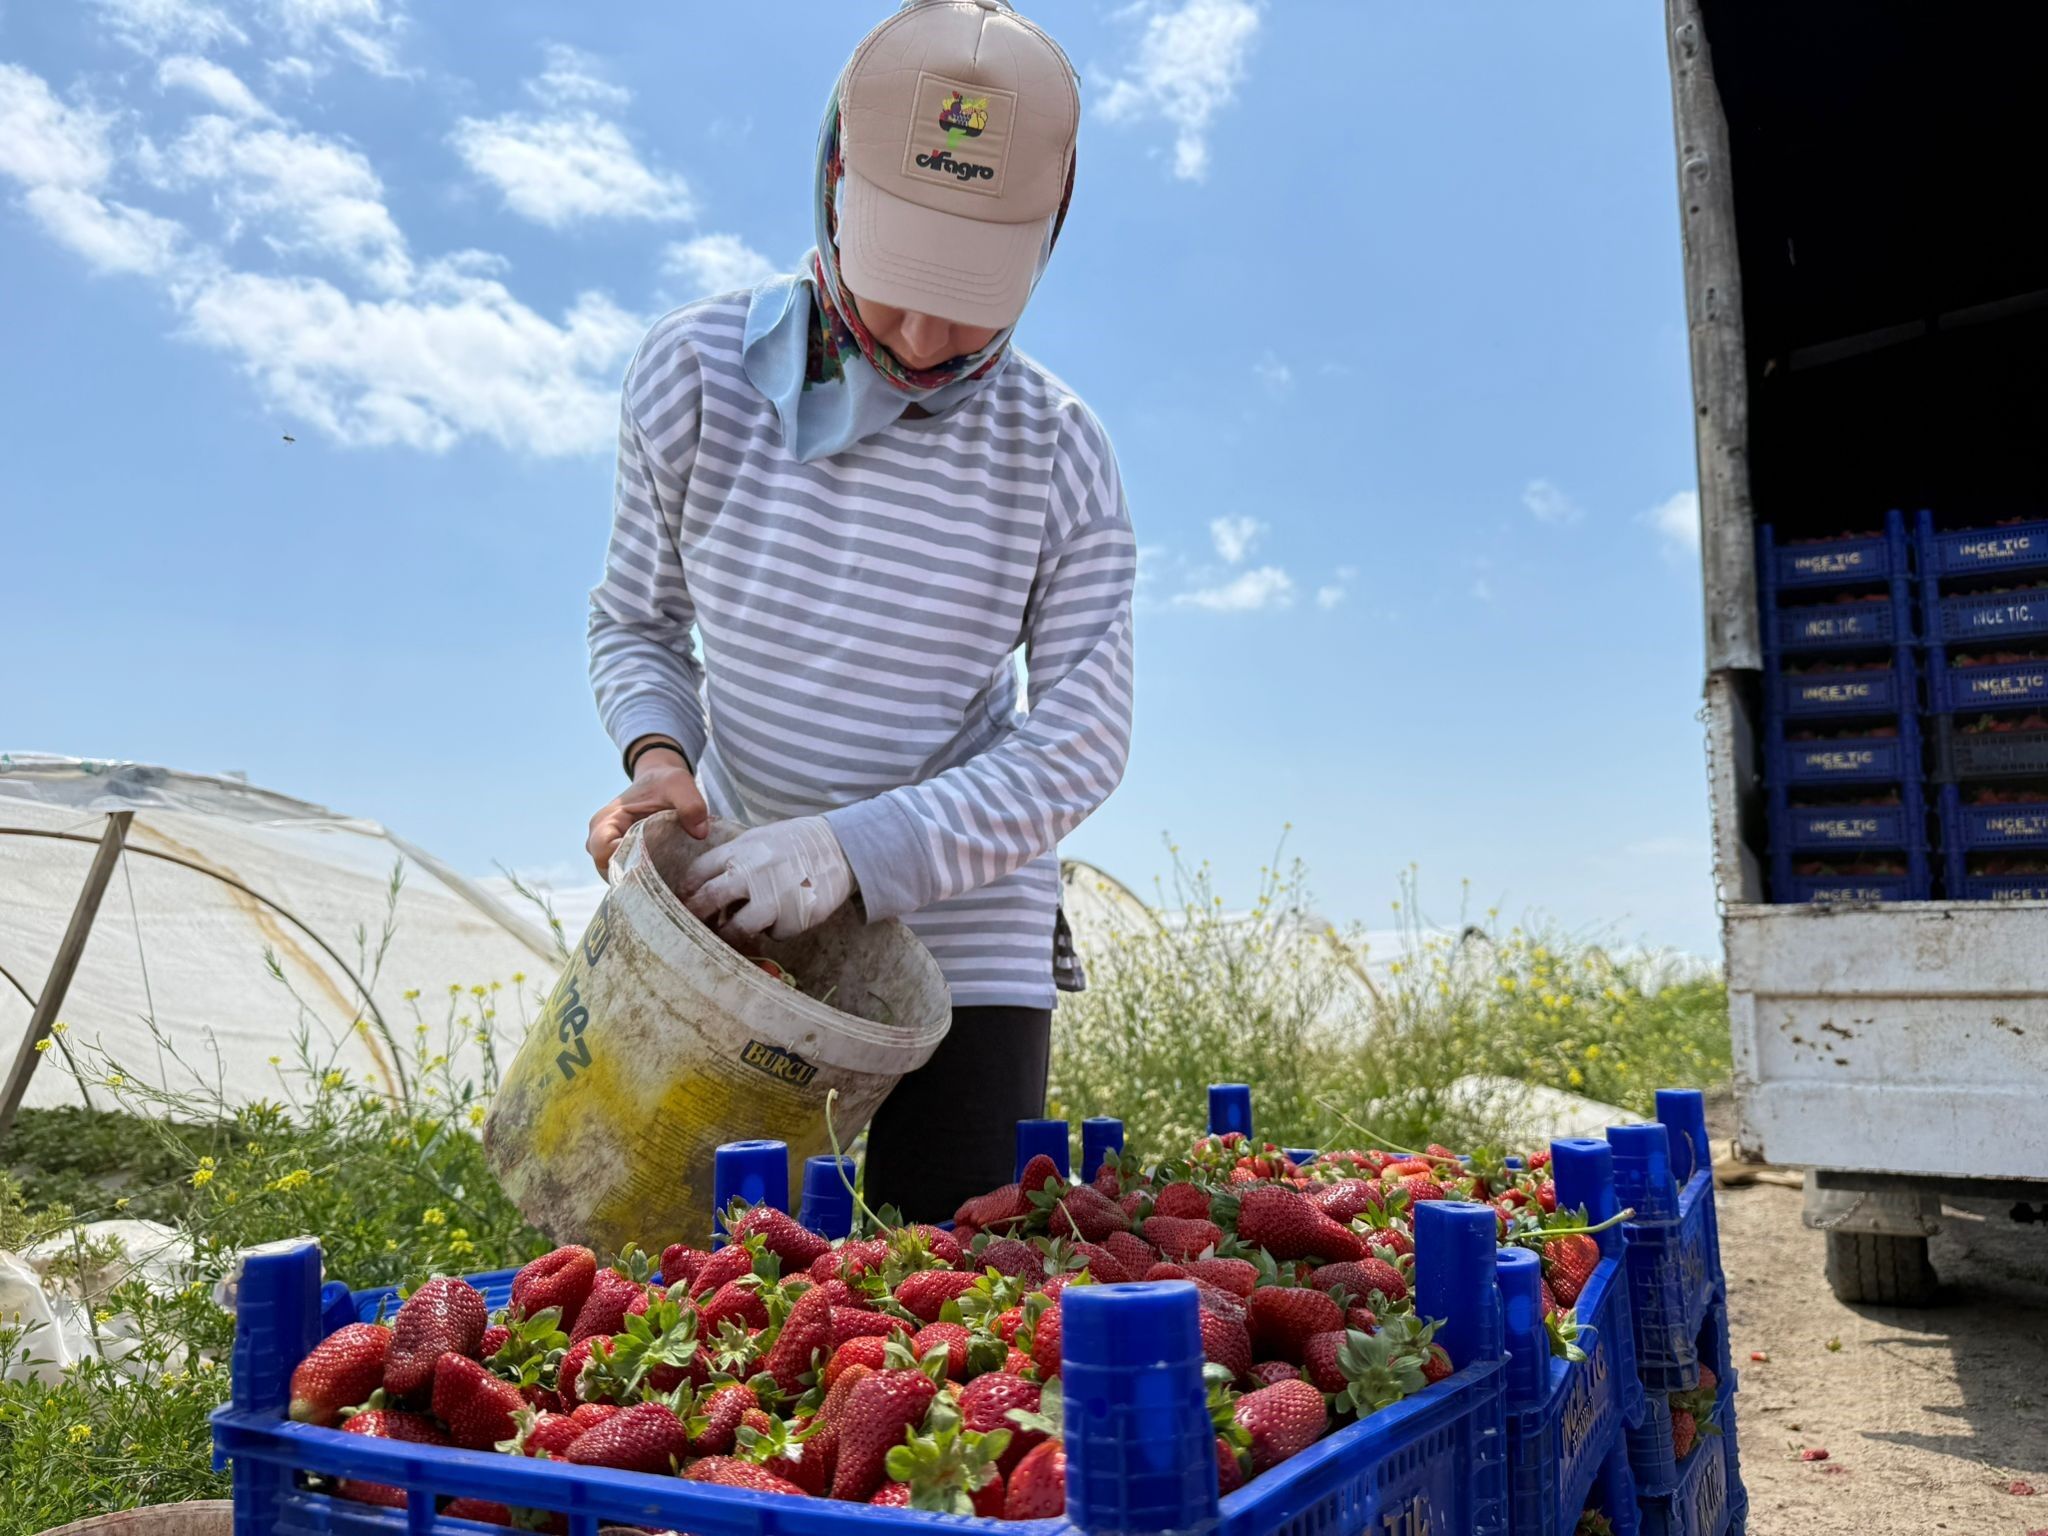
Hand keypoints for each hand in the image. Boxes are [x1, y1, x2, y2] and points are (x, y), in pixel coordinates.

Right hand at [587, 748, 708, 877]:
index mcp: (604, 823)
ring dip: (643, 880)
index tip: (658, 857)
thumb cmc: (663, 782)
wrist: (660, 782)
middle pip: (609, 872)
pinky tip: (667, 877)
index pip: (604, 853)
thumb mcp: (679, 784)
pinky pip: (629, 878)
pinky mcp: (622, 860)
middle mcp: (599, 841)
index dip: (629, 861)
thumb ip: (691, 804)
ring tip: (669, 875)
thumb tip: (700, 833)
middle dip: (637, 876)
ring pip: (619, 879)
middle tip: (668, 872)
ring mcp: (609, 853)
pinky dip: (646, 880)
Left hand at [678, 817, 853, 940]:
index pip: (700, 872)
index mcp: (741, 850)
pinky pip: (774, 934)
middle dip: (697, 915)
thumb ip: (734, 860)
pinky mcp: (794, 917)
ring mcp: (774, 897)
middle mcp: (752, 872)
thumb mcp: (760, 839)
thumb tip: (706, 889)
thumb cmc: (795, 844)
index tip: (684, 900)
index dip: (688, 889)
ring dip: (731, 934)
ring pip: (737, 928)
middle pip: (709, 900)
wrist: (840, 848)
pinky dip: (774, 930)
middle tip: (692, 926)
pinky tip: (783, 917)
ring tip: (732, 934)